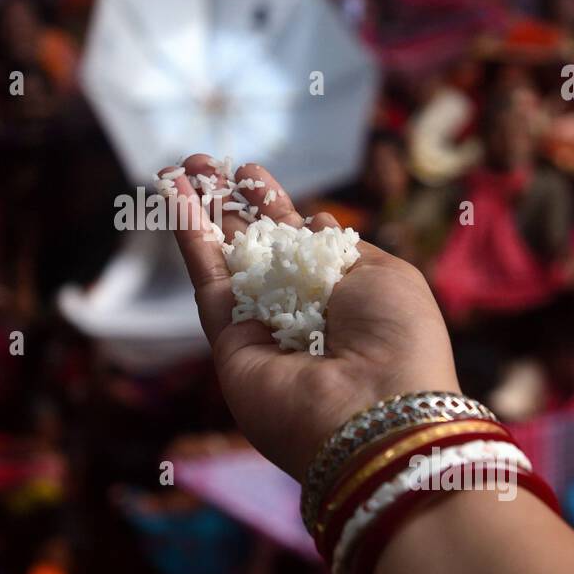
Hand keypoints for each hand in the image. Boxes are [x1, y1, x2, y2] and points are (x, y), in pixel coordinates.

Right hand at [160, 156, 459, 479]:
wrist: (375, 412)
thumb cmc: (397, 340)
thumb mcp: (387, 275)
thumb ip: (343, 248)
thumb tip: (314, 220)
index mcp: (342, 295)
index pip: (298, 242)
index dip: (273, 206)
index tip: (251, 172)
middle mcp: (297, 311)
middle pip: (254, 246)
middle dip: (229, 202)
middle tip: (204, 161)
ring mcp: (260, 327)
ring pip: (223, 258)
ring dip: (201, 211)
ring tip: (181, 165)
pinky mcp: (228, 342)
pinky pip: (207, 279)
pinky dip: (189, 236)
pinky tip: (175, 194)